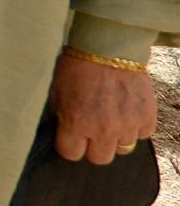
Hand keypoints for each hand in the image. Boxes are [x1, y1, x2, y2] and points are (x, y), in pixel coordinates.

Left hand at [52, 47, 162, 164]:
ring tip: (111, 117)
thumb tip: (63, 133)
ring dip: (116, 136)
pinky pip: (142, 134)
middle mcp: (103, 129)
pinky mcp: (148, 115)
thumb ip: (61, 118)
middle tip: (92, 130)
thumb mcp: (57, 92)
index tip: (71, 137)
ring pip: (123, 148)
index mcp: (76, 123)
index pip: (72, 154)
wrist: (108, 46)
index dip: (70, 145)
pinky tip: (127, 110)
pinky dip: (136, 126)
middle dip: (94, 146)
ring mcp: (128, 124)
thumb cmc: (76, 66)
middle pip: (100, 158)